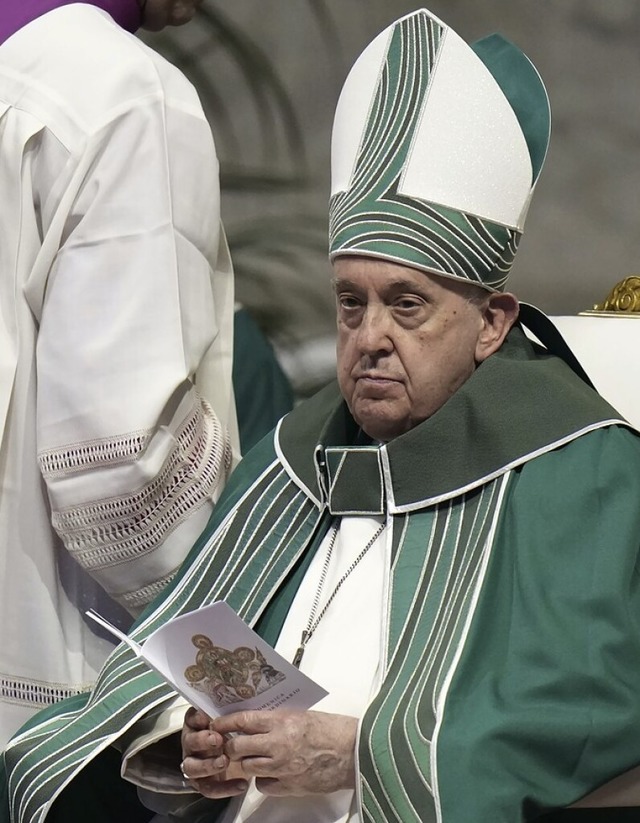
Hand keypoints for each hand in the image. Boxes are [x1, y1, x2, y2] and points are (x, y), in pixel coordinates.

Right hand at [180, 707, 248, 797]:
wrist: (246, 754)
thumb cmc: (237, 731)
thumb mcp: (235, 720)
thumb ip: (231, 713)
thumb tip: (237, 696)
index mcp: (197, 725)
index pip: (191, 720)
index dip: (197, 719)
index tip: (207, 717)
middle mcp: (192, 744)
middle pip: (189, 743)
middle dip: (201, 741)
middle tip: (217, 739)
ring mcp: (195, 764)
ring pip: (192, 768)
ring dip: (207, 765)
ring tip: (224, 761)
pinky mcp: (203, 783)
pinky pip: (208, 788)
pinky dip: (223, 788)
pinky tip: (241, 784)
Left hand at [211, 710, 356, 796]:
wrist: (354, 752)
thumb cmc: (332, 729)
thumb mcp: (302, 715)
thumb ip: (278, 720)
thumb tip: (257, 722)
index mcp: (282, 721)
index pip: (244, 721)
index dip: (226, 723)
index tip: (217, 724)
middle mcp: (277, 744)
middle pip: (238, 747)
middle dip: (231, 746)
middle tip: (232, 744)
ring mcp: (281, 767)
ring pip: (248, 766)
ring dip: (247, 762)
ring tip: (253, 757)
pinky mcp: (288, 786)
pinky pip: (263, 785)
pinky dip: (263, 779)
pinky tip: (272, 773)